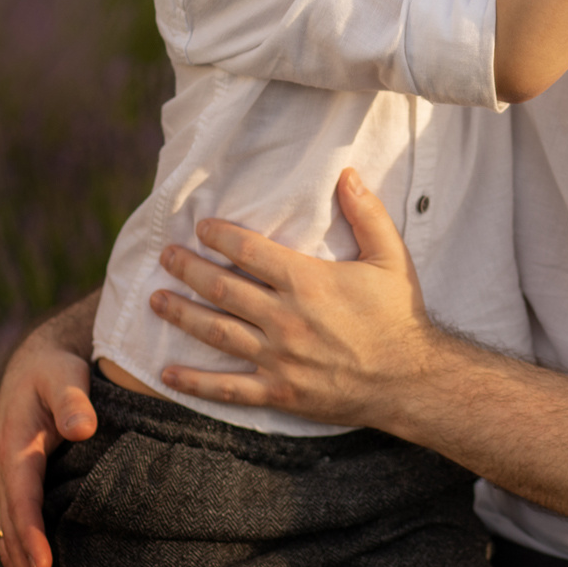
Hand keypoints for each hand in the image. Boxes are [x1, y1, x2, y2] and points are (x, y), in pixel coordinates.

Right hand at [0, 306, 97, 566]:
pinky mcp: (24, 489)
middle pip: (13, 530)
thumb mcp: (64, 374)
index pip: (22, 498)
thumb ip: (72, 399)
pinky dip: (26, 559)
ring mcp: (12, 484)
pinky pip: (20, 530)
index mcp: (13, 447)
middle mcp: (7, 472)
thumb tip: (82, 428)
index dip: (31, 534)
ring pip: (12, 537)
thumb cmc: (55, 371)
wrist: (37, 366)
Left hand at [153, 169, 436, 430]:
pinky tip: (167, 373)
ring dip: (181, 315)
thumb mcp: (391, 257)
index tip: (201, 227)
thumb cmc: (400, 316)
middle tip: (165, 257)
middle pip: (223, 289)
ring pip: (216, 333)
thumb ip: (367, 213)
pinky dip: (194, 382)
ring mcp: (278, 358)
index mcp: (308, 282)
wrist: (411, 379)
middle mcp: (285, 318)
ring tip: (156, 299)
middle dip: (189, 270)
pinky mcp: (280, 391)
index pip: (249, 252)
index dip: (220, 237)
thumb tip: (346, 174)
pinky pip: (228, 388)